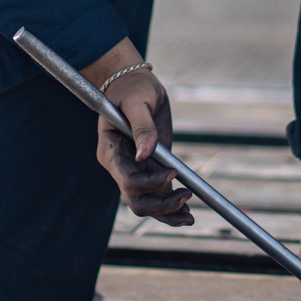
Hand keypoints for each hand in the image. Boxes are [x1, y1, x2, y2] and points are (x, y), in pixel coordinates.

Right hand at [84, 46, 193, 227]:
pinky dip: (171, 205)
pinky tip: (187, 213)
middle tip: (187, 198)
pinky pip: (158, 194)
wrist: (135, 83)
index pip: (128, 179)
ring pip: (147, 203)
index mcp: (110, 152)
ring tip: (190, 218)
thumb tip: (146, 154)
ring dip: (167, 213)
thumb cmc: (132, 88)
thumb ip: (142, 127)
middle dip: (161, 205)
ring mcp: (135, 169)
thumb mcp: (137, 102)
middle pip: (137, 199)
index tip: (173, 171)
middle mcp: (120, 166)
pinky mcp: (149, 168)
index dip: (150, 182)